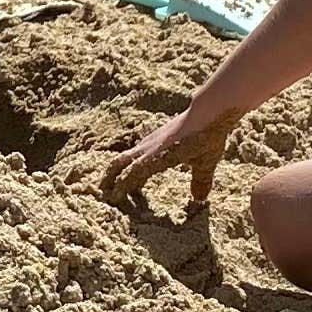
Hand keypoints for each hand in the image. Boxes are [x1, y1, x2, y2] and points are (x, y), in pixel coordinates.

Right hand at [98, 106, 235, 213]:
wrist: (207, 111)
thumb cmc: (206, 136)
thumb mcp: (205, 162)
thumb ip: (200, 182)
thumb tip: (198, 200)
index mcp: (156, 157)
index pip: (131, 174)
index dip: (121, 187)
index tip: (113, 198)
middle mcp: (149, 148)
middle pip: (120, 162)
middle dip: (110, 176)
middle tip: (104, 190)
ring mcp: (151, 140)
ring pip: (128, 155)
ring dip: (120, 169)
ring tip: (118, 181)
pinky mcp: (157, 135)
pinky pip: (137, 150)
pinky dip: (132, 161)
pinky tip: (139, 165)